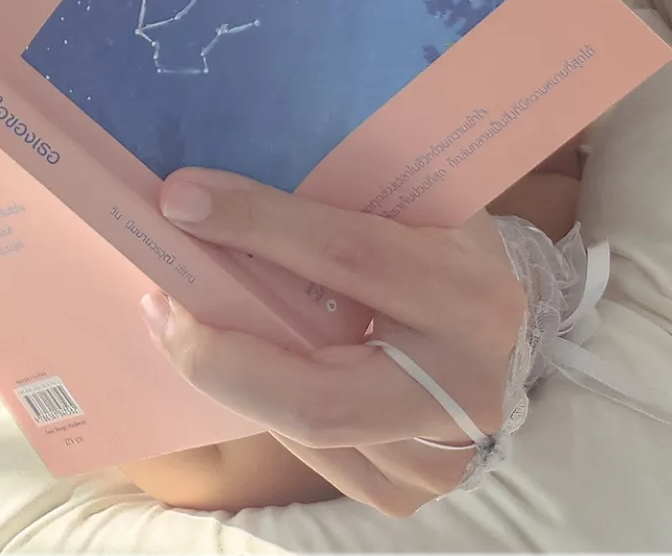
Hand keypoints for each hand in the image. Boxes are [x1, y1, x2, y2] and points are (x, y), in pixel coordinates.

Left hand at [139, 167, 528, 516]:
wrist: (511, 330)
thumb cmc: (447, 251)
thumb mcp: (415, 207)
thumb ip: (337, 200)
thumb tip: (219, 184)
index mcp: (468, 294)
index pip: (347, 258)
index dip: (256, 227)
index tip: (181, 201)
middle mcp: (462, 387)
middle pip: (314, 397)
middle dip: (218, 356)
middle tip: (161, 308)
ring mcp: (438, 453)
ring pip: (302, 430)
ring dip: (229, 379)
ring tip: (182, 326)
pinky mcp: (405, 488)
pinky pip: (310, 457)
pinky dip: (262, 409)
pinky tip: (237, 370)